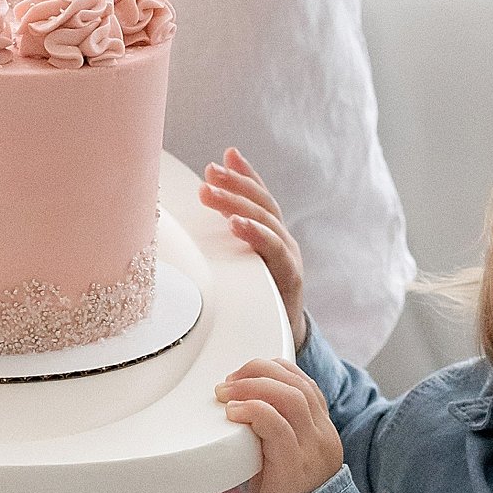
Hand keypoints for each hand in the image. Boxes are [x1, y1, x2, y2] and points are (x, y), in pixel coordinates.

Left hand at [199, 148, 308, 346]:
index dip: (246, 174)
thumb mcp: (242, 266)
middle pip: (262, 204)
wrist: (285, 338)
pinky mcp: (290, 277)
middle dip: (235, 184)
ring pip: (267, 221)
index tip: (227, 154)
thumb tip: (202, 209)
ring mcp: (289, 257)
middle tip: (209, 172)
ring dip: (237, 204)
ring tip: (211, 192)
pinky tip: (235, 225)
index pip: (260, 197)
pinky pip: (274, 250)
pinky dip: (255, 234)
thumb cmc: (257, 300)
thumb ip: (230, 240)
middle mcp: (283, 240)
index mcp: (271, 235)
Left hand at [216, 357, 345, 492]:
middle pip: (297, 384)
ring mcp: (313, 451)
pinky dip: (252, 410)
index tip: (244, 374)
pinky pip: (277, 425)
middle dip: (258, 373)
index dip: (275, 370)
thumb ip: (272, 434)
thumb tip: (238, 407)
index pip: (306, 384)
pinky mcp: (296, 466)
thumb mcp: (280, 461)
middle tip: (227, 381)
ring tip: (224, 394)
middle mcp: (324, 437)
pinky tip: (232, 413)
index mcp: (323, 433)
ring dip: (252, 387)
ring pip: (289, 397)